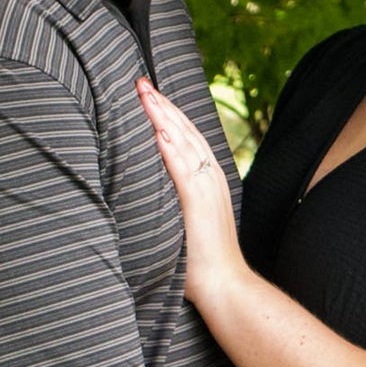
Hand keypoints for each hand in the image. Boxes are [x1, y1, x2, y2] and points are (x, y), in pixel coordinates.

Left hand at [137, 78, 242, 304]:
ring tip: (145, 95)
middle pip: (184, 131)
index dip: (167, 113)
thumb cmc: (200, 261)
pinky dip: (171, 149)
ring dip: (163, 117)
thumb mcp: (186, 221)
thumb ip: (174, 201)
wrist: (224, 284)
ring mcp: (206, 189)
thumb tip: (151, 191)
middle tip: (140, 82)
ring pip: (184, 143)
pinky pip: (183, 170)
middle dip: (162, 105)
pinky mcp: (199, 204)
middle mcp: (209, 178)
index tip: (148, 94)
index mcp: (207, 180)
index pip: (186, 137)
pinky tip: (159, 132)